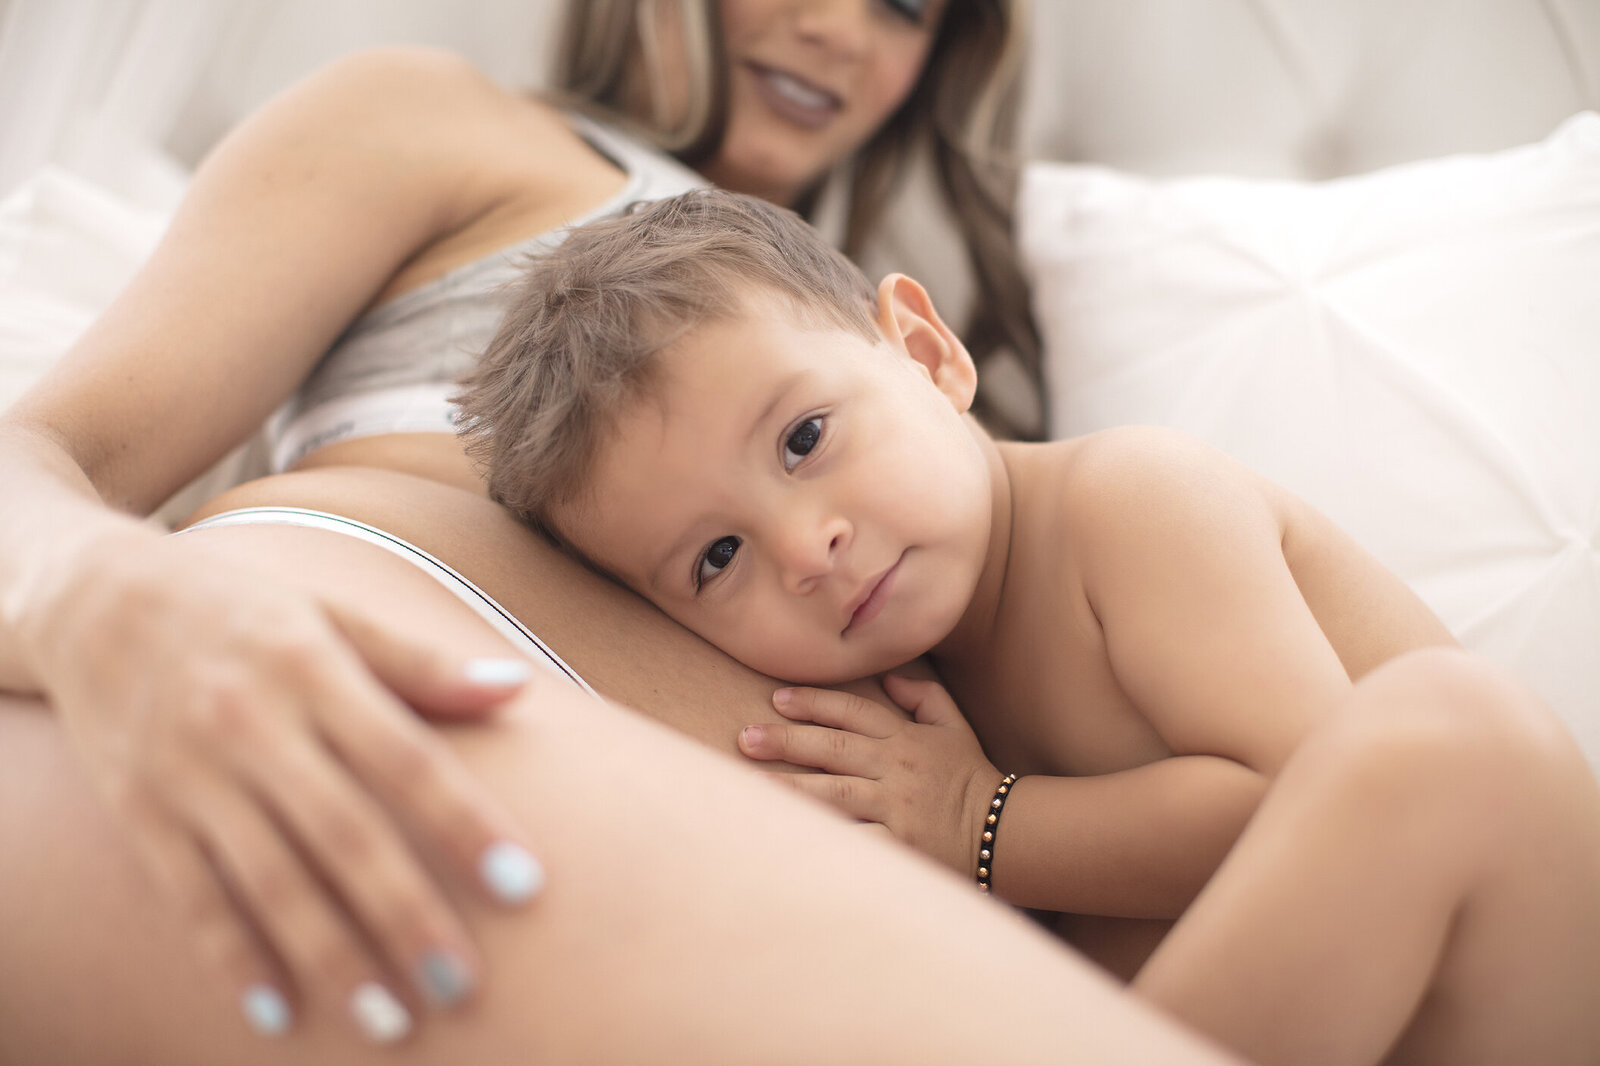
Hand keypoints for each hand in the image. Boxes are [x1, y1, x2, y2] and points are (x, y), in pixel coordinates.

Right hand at [26, 535, 544, 1043]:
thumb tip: (518, 688)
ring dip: (332, 955)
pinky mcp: (143, 814)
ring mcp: (192, 774)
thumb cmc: (242, 610)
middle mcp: (253, 725)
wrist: (95, 600)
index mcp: (314, 670)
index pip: (406, 758)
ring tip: (389, 1022)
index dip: (465, 824)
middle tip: (462, 982)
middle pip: (343, 832)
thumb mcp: (332, 614)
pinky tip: (278, 1013)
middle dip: (405, 912)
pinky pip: (192, 898)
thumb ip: (422, 662)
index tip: (523, 885)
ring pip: (270, 880)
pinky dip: (234, 957)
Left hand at [739, 674, 999, 877]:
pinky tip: (787, 839)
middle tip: (745, 738)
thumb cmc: (973, 777)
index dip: (814, 703)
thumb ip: (923, 697)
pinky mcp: (898, 846)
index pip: (853, 712)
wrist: (1004, 831)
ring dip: (789, 789)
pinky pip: (853, 841)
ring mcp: (895, 808)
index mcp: (905, 740)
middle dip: (786, 742)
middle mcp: (895, 770)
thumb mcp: (954, 728)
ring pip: (833, 795)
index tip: (777, 699)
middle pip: (833, 750)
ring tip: (749, 785)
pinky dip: (821, 841)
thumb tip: (888, 675)